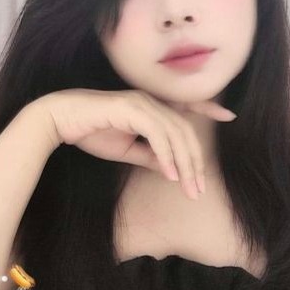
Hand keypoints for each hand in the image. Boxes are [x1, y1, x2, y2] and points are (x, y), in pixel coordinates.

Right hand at [38, 88, 235, 200]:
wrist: (60, 119)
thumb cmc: (90, 131)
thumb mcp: (126, 149)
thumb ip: (149, 155)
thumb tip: (170, 169)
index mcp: (150, 106)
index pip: (185, 105)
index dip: (208, 107)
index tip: (229, 116)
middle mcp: (150, 100)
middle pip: (184, 129)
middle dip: (195, 160)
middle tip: (198, 189)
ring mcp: (141, 102)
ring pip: (175, 133)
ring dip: (184, 164)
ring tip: (188, 188)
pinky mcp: (131, 108)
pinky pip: (158, 134)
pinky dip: (166, 155)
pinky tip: (170, 175)